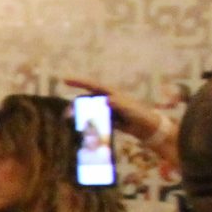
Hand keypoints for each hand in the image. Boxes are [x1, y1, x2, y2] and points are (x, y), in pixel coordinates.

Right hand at [61, 76, 178, 165]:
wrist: (147, 128)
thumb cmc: (140, 115)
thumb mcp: (130, 109)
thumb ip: (120, 104)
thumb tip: (108, 100)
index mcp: (111, 93)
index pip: (92, 85)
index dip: (78, 82)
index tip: (64, 80)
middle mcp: (106, 100)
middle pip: (86, 99)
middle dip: (76, 105)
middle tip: (67, 114)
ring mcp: (106, 110)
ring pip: (89, 111)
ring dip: (80, 116)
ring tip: (73, 123)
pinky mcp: (107, 120)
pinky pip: (94, 121)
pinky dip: (88, 125)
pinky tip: (83, 131)